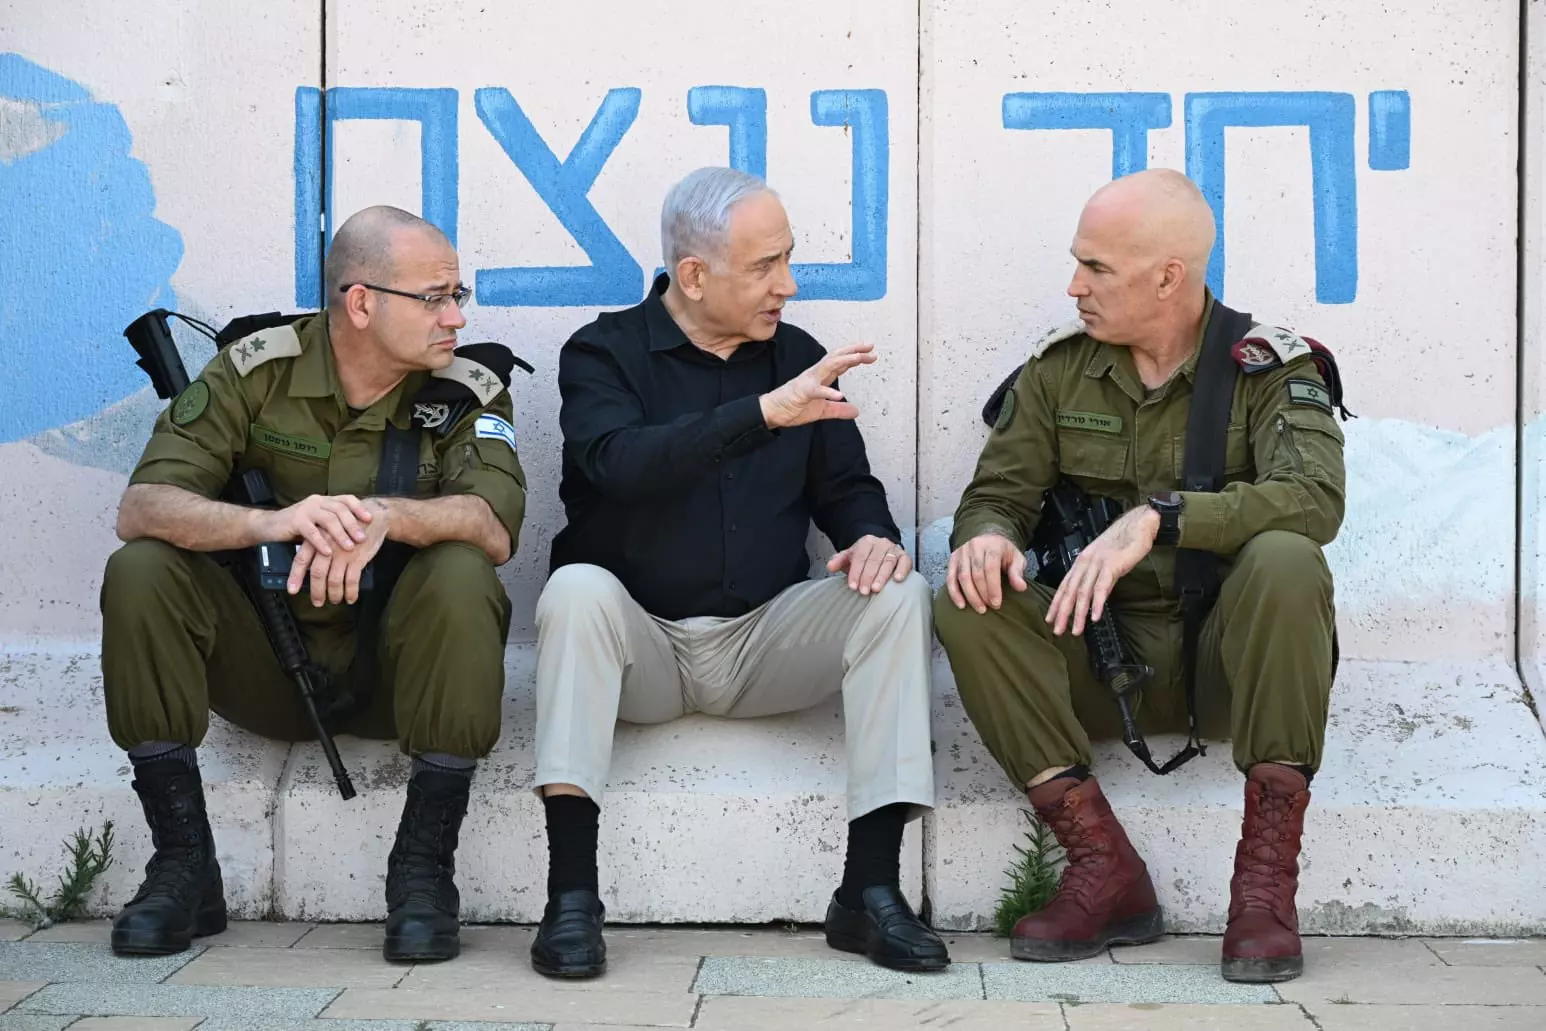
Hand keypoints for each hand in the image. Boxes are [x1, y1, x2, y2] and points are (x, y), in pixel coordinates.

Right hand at [258, 493, 372, 556]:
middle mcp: (317, 501)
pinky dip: (321, 542)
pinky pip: (311, 531)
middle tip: (363, 538)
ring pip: (328, 519)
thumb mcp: (319, 523)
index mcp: (325, 501)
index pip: (346, 499)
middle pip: (340, 509)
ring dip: (341, 534)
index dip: (359, 508)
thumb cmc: (298, 527)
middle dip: (353, 524)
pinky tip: (329, 552)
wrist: (269, 526)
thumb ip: (334, 524)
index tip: (370, 519)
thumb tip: (359, 535)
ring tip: (350, 547)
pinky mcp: (295, 520)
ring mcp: (306, 509)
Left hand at [287, 498, 390, 605]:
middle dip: (317, 591)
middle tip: (317, 602)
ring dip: (334, 594)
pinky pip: (352, 580)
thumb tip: (312, 569)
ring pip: (334, 580)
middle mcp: (328, 546)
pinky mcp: (358, 558)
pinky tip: (351, 598)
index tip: (292, 590)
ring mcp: (343, 552)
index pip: (302, 559)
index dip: (296, 576)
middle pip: (318, 573)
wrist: (374, 516)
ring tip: (335, 601)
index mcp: (317, 538)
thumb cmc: (350, 526)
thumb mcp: (331, 531)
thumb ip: (320, 546)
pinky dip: (351, 592)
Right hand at [759, 343, 876, 428]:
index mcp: (820, 377)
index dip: (855, 356)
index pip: (840, 362)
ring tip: (860, 358)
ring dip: (846, 360)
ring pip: (829, 365)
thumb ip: (838, 410)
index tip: (870, 352)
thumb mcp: (821, 411)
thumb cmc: (793, 406)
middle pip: (837, 357)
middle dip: (854, 351)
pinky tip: (839, 395)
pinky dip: (828, 392)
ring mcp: (808, 381)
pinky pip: (816, 390)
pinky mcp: (802, 392)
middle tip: (870, 347)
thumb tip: (856, 411)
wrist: (771, 411)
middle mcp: (816, 374)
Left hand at [828, 535, 912, 594]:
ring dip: (882, 576)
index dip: (856, 572)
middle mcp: (881, 543)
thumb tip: (830, 566)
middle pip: (874, 560)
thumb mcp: (850, 556)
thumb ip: (839, 561)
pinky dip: (902, 570)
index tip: (853, 586)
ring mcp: (894, 549)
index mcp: (866, 542)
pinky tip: (897, 580)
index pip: (860, 557)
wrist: (880, 549)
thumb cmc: (864, 557)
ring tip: (876, 589)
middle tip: (863, 591)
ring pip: (888, 562)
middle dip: (868, 577)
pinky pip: (905, 562)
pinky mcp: (905, 556)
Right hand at [946, 532, 1028, 613]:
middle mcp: (974, 546)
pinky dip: (954, 593)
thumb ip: (1017, 572)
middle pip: (976, 574)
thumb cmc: (1003, 551)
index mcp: (992, 545)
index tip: (996, 604)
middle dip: (983, 594)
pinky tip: (961, 605)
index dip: (993, 588)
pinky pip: (950, 578)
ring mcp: (962, 552)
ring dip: (970, 596)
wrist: (988, 537)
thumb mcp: (1016, 558)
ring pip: (963, 577)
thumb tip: (1021, 587)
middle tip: (989, 607)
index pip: (990, 569)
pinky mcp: (953, 559)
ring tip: (979, 608)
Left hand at [1046, 505, 1158, 635]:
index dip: (1056, 604)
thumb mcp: (1104, 562)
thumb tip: (1094, 599)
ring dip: (1078, 614)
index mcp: (1081, 562)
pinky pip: (1102, 587)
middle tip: (1058, 630)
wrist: (1137, 525)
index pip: (1064, 586)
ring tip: (1076, 630)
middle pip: (1070, 591)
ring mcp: (1097, 564)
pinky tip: (1095, 617)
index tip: (1051, 619)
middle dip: (1062, 613)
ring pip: (1083, 592)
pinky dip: (1097, 603)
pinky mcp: (1111, 565)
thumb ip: (1097, 580)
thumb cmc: (1122, 542)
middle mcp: (1085, 563)